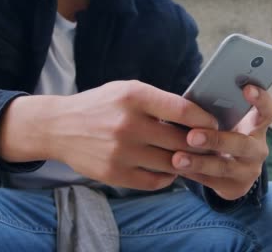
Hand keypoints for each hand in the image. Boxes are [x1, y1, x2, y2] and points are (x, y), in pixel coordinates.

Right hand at [0, 80, 217, 190]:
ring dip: (184, 162)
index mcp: (134, 96)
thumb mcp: (127, 90)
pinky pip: (155, 181)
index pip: (184, 111)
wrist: (58, 127)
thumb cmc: (101, 106)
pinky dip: (167, 177)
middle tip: (209, 146)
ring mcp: (120, 152)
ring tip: (189, 157)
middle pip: (181, 141)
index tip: (213, 125)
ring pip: (171, 163)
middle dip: (199, 145)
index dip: (205, 120)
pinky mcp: (114, 174)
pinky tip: (168, 168)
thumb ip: (159, 101)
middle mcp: (128, 124)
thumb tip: (198, 117)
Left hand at [172, 85, 271, 200]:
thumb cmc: (224, 132)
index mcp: (257, 126)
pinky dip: (192, 173)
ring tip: (177, 158)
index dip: (261, 99)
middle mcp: (257, 149)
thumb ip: (217, 110)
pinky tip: (175, 168)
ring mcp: (248, 171)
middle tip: (192, 136)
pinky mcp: (234, 188)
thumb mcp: (227, 121)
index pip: (268, 111)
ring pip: (224, 167)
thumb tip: (189, 101)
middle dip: (217, 140)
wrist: (232, 171)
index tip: (247, 88)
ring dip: (199, 162)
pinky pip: (211, 182)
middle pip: (243, 144)